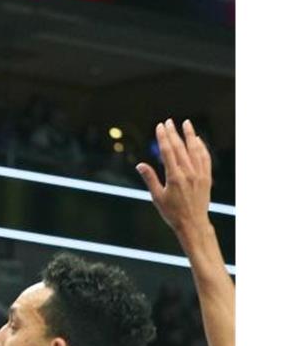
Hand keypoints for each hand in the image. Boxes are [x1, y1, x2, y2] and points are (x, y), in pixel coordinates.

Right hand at [136, 119, 212, 235]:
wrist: (193, 224)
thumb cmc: (172, 213)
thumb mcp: (157, 197)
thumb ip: (150, 178)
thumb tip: (140, 165)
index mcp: (174, 177)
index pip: (168, 152)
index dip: (163, 137)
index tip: (160, 126)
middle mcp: (188, 173)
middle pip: (180, 148)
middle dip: (173, 133)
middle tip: (168, 121)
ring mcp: (199, 174)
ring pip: (195, 150)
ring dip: (190, 135)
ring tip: (186, 123)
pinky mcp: (206, 177)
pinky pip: (205, 158)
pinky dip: (201, 147)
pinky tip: (197, 140)